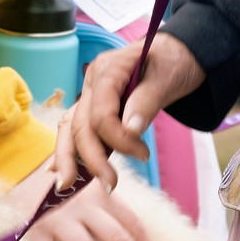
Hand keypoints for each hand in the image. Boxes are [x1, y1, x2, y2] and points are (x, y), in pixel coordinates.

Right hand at [9, 161, 156, 240]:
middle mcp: (84, 204)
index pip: (130, 220)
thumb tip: (130, 234)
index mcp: (100, 194)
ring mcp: (60, 216)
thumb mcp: (86, 185)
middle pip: (115, 236)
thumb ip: (104, 204)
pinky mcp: (35, 225)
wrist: (20, 169)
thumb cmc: (59, 184)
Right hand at [56, 34, 205, 189]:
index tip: (143, 155)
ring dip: (69, 158)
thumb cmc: (173, 62)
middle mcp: (92, 82)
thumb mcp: (166, 78)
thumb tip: (130, 130)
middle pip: (80, 124)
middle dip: (91, 158)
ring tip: (67, 185)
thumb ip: (146, 102)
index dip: (118, 139)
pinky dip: (71, 150)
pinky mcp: (94, 108)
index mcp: (108, 69)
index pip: (101, 113)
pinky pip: (77, 129)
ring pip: (70, 128)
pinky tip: (63, 170)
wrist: (176, 55)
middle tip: (110, 185)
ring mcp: (90, 95)